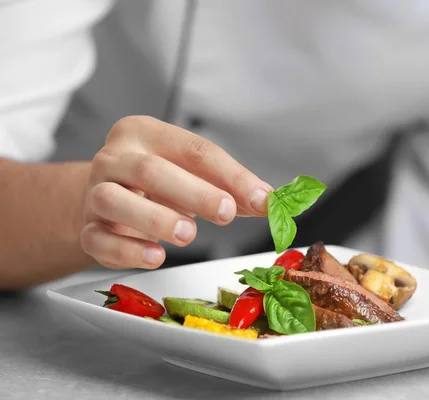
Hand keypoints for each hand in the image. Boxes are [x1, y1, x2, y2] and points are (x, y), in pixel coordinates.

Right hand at [80, 116, 271, 269]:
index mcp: (145, 134)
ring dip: (155, 218)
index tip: (262, 198)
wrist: (105, 197)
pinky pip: (99, 239)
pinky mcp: (86, 229)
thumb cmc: (157, 183)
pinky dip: (128, 250)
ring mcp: (95, 193)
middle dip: (193, 193)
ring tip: (186, 234)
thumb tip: (269, 202)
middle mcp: (114, 158)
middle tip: (225, 212)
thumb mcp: (193, 175)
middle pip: (150, 170)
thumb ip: (230, 188)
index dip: (230, 175)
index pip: (193, 150)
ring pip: (115, 200)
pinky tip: (156, 256)